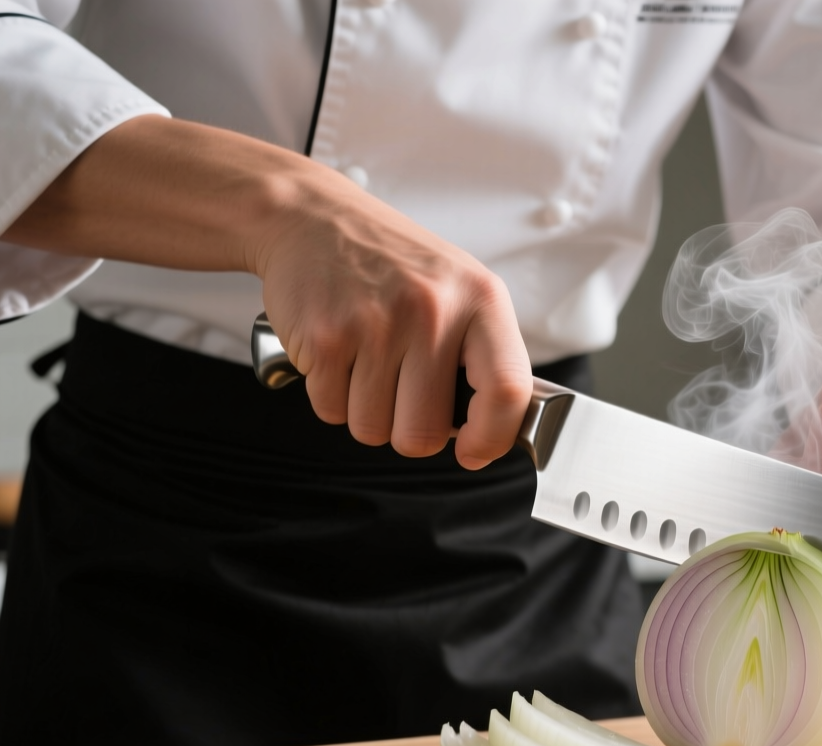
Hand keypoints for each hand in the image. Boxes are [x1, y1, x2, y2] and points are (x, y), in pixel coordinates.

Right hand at [250, 176, 532, 466]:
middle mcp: (432, 311)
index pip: (507, 391)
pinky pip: (331, 412)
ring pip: (372, 430)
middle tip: (402, 393)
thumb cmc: (395, 263)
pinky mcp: (325, 338)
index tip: (474, 450)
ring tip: (368, 361)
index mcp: (481, 299)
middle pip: (424, 433)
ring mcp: (376, 325)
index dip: (492, 437)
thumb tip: (494, 432)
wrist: (313, 217)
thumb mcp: (461, 289)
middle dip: (409, 431)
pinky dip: (331, 396)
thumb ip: (485, 354)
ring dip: (366, 412)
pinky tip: (339, 353)